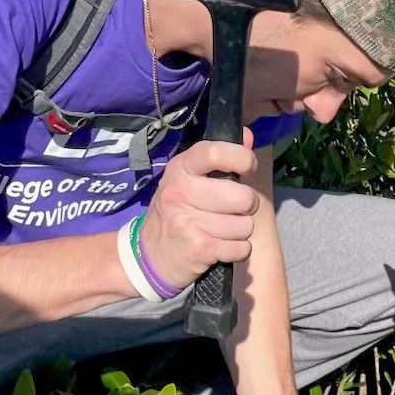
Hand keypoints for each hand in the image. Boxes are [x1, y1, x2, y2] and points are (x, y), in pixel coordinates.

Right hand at [137, 132, 258, 289]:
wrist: (146, 257)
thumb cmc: (175, 213)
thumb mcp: (188, 180)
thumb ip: (220, 158)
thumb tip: (248, 136)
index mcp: (180, 169)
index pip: (214, 152)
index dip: (241, 158)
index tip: (248, 167)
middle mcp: (181, 193)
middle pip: (243, 196)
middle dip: (247, 206)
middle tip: (234, 210)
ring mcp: (188, 222)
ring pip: (245, 225)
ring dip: (241, 231)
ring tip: (224, 230)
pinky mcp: (198, 249)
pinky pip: (241, 247)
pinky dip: (239, 250)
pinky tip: (223, 247)